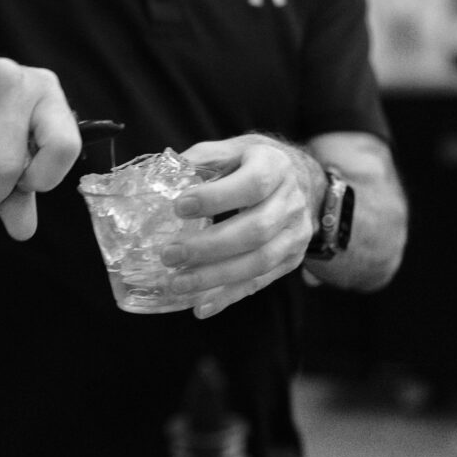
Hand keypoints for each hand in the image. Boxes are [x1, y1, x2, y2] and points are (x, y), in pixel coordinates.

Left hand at [160, 134, 322, 318]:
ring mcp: (295, 234)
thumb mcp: (228, 150)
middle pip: (256, 231)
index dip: (216, 198)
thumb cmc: (250, 163)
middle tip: (169, 255)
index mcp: (275, 166)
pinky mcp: (291, 259)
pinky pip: (260, 282)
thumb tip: (158, 178)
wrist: (298, 178)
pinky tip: (200, 306)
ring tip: (178, 282)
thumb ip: (198, 160)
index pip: (252, 184)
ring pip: (260, 262)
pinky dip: (228, 296)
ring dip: (216, 277)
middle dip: (209, 247)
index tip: (179, 207)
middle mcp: (291, 201)